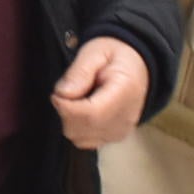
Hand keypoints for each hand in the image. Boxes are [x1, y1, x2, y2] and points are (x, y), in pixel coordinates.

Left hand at [49, 36, 148, 150]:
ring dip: (70, 121)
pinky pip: (86, 141)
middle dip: (65, 112)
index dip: (66, 107)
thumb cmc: (115, 56)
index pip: (91, 114)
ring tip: (77, 99)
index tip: (57, 94)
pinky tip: (82, 110)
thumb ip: (79, 72)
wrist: (137, 65)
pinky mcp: (115, 137)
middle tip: (68, 92)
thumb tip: (63, 94)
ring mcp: (121, 130)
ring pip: (80, 138)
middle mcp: (126, 117)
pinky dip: (78, 128)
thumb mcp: (95, 52)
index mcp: (125, 91)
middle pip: (82, 129)